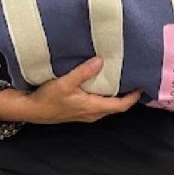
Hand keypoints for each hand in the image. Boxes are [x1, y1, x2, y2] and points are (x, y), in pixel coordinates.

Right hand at [8, 57, 140, 123]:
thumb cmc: (47, 99)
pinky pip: (98, 103)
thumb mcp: (65, 83)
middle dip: (126, 94)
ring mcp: (86, 113)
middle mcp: (92, 113)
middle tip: (133, 78)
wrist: (31, 110)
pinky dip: (104, 94)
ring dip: (115, 94)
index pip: (120, 105)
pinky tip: (101, 83)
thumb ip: (83, 72)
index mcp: (93, 107)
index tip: (142, 86)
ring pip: (107, 105)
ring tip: (120, 78)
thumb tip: (100, 61)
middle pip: (116, 106)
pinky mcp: (80, 110)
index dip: (133, 97)